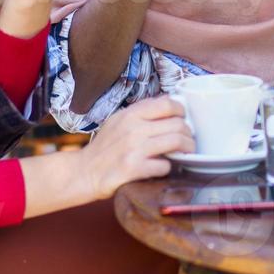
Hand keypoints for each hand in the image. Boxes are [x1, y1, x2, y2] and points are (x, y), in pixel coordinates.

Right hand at [77, 97, 192, 199]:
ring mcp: (133, 149)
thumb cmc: (105, 147)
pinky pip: (165, 165)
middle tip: (189, 140)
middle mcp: (133, 129)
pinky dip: (169, 167)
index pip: (168, 104)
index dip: (182, 111)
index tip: (184, 119)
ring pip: (177, 142)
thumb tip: (169, 101)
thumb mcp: (119, 121)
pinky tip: (164, 167)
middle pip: (178, 124)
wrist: (84, 172)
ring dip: (187, 148)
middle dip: (189, 133)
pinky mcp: (134, 169)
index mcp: (131, 114)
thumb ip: (142, 111)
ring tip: (187, 152)